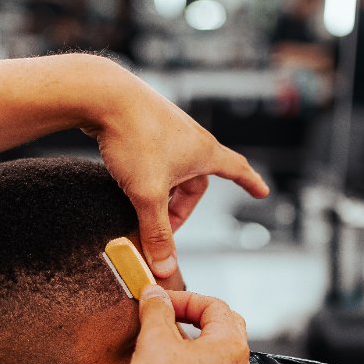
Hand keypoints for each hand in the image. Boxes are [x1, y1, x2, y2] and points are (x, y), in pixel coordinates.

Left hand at [82, 60, 267, 278]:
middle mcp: (190, 137)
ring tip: (138, 203)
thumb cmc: (133, 138)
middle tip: (160, 230)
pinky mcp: (144, 125)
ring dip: (160, 193)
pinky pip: (152, 158)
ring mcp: (166, 129)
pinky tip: (125, 180)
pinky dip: (145, 176)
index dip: (249, 183)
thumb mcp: (147, 194)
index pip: (236, 169)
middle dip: (179, 209)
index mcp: (202, 151)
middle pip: (194, 182)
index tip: (261, 191)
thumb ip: (155, 232)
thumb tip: (164, 268)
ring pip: (170, 172)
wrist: (102, 95)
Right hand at [126, 287, 252, 363]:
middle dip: (193, 317)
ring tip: (161, 347)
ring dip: (192, 343)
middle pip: (224, 326)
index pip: (214, 305)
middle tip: (165, 318)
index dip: (184, 298)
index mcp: (231, 346)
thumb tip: (154, 294)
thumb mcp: (153, 343)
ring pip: (217, 354)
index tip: (158, 302)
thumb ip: (156, 311)